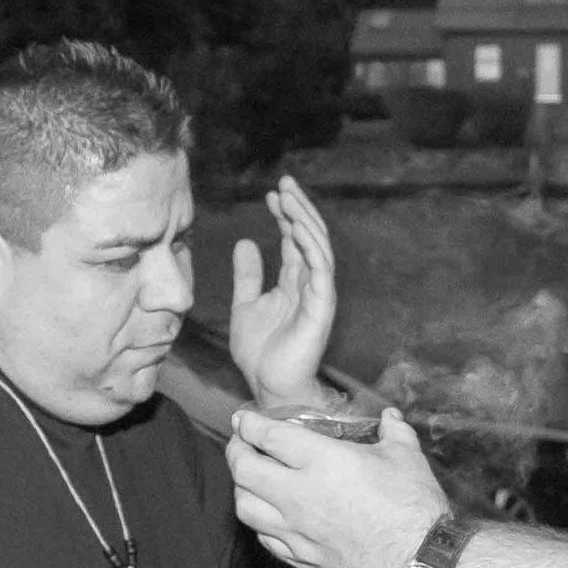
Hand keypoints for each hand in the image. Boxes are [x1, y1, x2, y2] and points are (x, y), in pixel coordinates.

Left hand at [227, 175, 337, 409]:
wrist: (269, 385)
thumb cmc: (260, 353)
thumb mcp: (245, 305)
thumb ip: (248, 276)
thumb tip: (246, 242)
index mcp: (293, 282)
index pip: (294, 240)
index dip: (284, 215)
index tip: (270, 193)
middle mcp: (309, 283)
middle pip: (309, 236)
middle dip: (298, 207)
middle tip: (284, 182)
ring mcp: (318, 293)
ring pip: (318, 246)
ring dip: (305, 219)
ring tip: (288, 195)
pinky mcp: (322, 304)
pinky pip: (321, 267)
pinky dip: (311, 244)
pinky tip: (298, 225)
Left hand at [227, 406, 448, 567]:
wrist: (420, 567)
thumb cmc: (414, 508)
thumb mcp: (407, 457)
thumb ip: (393, 431)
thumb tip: (390, 417)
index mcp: (322, 462)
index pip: (268, 436)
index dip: (249, 424)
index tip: (243, 419)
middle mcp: (299, 496)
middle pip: (244, 470)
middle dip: (235, 452)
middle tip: (240, 444)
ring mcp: (297, 532)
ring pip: (245, 508)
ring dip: (241, 488)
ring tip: (248, 480)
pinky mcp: (304, 560)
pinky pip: (266, 539)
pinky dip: (260, 523)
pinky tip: (269, 516)